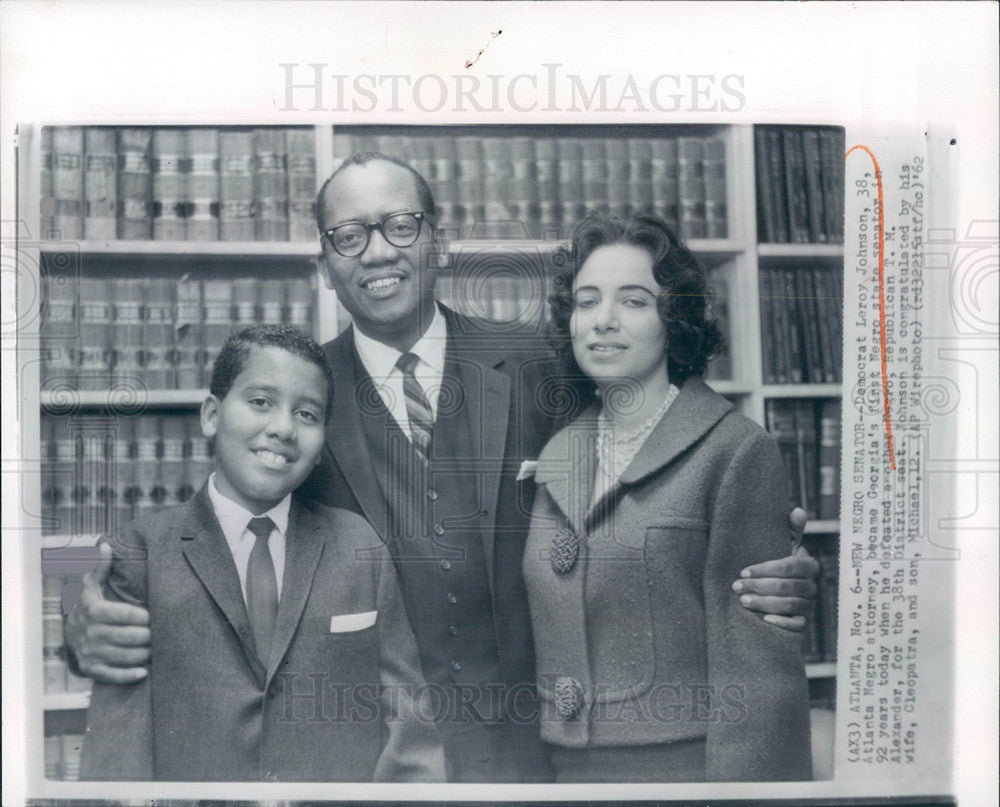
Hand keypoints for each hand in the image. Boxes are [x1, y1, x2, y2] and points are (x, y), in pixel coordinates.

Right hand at [63, 541, 150, 683]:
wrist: (68, 634)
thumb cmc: (88, 605)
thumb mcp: (91, 585)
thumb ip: (101, 567)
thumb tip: (105, 545)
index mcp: (93, 611)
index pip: (123, 614)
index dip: (143, 616)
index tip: (154, 615)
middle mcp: (90, 633)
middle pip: (128, 637)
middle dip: (149, 635)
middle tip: (162, 633)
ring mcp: (90, 653)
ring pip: (124, 656)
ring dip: (145, 654)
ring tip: (158, 648)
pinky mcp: (91, 669)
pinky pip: (111, 675)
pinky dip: (129, 675)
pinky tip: (144, 671)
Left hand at [732, 507, 818, 631]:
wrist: (774, 592)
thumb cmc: (776, 564)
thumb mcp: (782, 545)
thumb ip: (790, 529)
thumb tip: (798, 510)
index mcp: (808, 565)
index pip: (790, 566)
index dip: (766, 569)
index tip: (743, 570)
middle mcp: (811, 586)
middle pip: (789, 587)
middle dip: (760, 586)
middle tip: (736, 587)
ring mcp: (809, 605)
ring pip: (791, 605)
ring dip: (765, 603)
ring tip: (742, 601)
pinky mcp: (803, 622)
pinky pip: (798, 626)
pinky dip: (782, 622)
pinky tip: (764, 619)